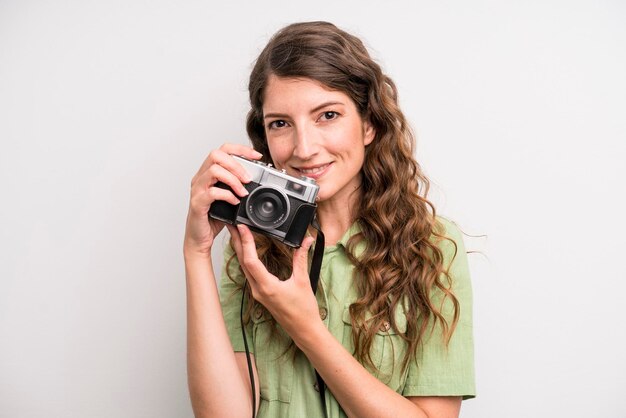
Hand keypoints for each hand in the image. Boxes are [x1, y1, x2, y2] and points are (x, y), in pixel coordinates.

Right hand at [183, 144, 262, 257]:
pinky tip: (235, 202)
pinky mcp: (198, 203)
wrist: (200, 238)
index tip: (257, 157)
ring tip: (243, 192)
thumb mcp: (228, 197)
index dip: (241, 149)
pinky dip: (228, 195)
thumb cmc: (213, 217)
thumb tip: (256, 178)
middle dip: (236, 165)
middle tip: (248, 179)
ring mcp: (197, 190)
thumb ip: (237, 185)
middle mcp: (200, 178)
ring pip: (214, 171)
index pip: (222, 150)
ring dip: (233, 180)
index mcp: (207, 173)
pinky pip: (212, 192)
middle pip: (216, 155)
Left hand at [227, 224, 321, 340]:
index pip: (251, 260)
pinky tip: (248, 253)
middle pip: (243, 262)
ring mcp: (258, 293)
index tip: (242, 228)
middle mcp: (258, 290)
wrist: (304, 330)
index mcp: (267, 286)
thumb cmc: (303, 311)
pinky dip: (247, 260)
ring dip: (240, 250)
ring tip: (238, 235)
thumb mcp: (303, 281)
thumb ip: (301, 258)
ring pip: (244, 268)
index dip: (245, 242)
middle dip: (237, 242)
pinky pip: (249, 274)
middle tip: (233, 225)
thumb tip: (305, 241)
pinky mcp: (261, 294)